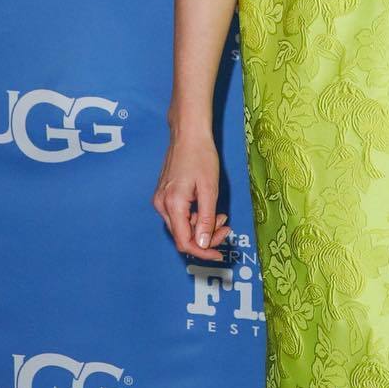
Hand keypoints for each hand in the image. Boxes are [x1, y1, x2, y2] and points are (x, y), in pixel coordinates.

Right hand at [154, 127, 234, 259]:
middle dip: (206, 237)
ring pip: (182, 227)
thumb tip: (203, 243)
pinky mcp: (165, 196)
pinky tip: (209, 209)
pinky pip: (180, 216)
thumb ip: (206, 218)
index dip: (203, 251)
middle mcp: (162, 205)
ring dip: (202, 227)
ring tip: (221, 215)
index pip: (185, 242)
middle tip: (227, 227)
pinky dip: (195, 218)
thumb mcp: (209, 189)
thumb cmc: (200, 156)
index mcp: (172, 204)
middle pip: (183, 237)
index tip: (219, 253)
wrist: (188, 134)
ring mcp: (161, 200)